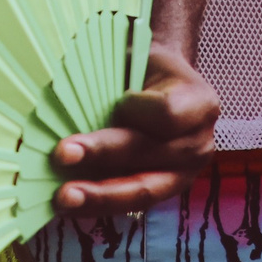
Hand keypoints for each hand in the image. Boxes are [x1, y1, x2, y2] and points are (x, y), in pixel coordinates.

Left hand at [51, 42, 216, 215]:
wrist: (157, 84)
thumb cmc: (141, 66)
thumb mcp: (136, 56)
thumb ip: (113, 73)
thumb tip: (62, 87)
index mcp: (199, 103)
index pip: (168, 113)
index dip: (138, 110)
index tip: (117, 101)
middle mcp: (198, 143)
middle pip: (150, 154)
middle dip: (103, 156)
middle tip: (62, 154)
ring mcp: (183, 174)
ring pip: (141, 191)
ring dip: (99, 195)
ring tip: (63, 198)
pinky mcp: (162, 193)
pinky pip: (131, 204)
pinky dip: (98, 205)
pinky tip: (71, 206)